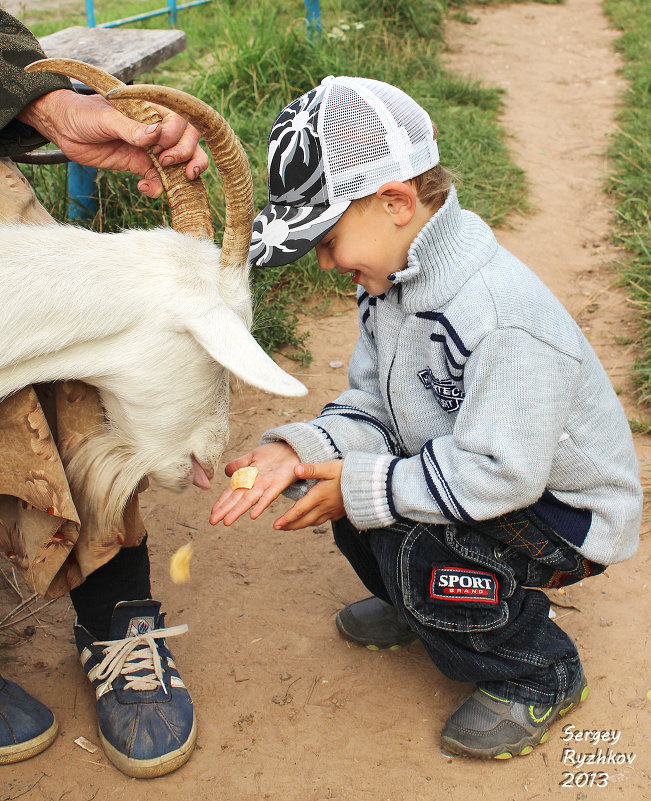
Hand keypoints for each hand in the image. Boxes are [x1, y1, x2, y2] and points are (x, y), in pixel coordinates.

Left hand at [17, 89, 208, 197]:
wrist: (64, 129)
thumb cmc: (83, 114)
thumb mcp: (106, 118)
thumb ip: (131, 127)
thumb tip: (156, 134)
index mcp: (152, 108)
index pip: (181, 121)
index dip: (177, 135)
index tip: (159, 144)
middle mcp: (157, 128)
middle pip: (189, 141)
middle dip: (187, 155)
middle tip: (166, 163)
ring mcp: (151, 148)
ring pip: (181, 162)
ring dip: (183, 175)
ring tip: (177, 184)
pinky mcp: (141, 165)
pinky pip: (160, 179)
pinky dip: (158, 187)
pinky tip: (144, 188)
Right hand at [209, 441, 300, 526]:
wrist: (292, 448)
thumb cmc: (273, 454)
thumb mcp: (253, 455)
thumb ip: (239, 464)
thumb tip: (226, 473)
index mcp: (248, 478)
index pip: (232, 492)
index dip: (222, 502)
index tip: (212, 513)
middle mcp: (256, 484)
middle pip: (237, 498)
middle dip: (225, 510)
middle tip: (212, 521)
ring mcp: (266, 485)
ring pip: (249, 499)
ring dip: (238, 511)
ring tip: (227, 522)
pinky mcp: (279, 483)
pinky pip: (269, 496)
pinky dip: (261, 505)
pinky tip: (253, 515)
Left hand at [273, 460, 344, 530]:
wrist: (372, 485)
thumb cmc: (350, 473)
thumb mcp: (330, 467)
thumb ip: (312, 469)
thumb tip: (295, 469)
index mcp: (319, 496)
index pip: (299, 510)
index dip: (286, 519)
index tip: (275, 525)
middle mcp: (325, 507)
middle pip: (304, 521)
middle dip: (290, 525)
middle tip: (278, 528)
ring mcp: (333, 511)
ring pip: (313, 522)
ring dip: (300, 525)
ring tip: (291, 526)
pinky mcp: (340, 512)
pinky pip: (323, 520)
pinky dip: (313, 522)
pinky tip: (311, 520)